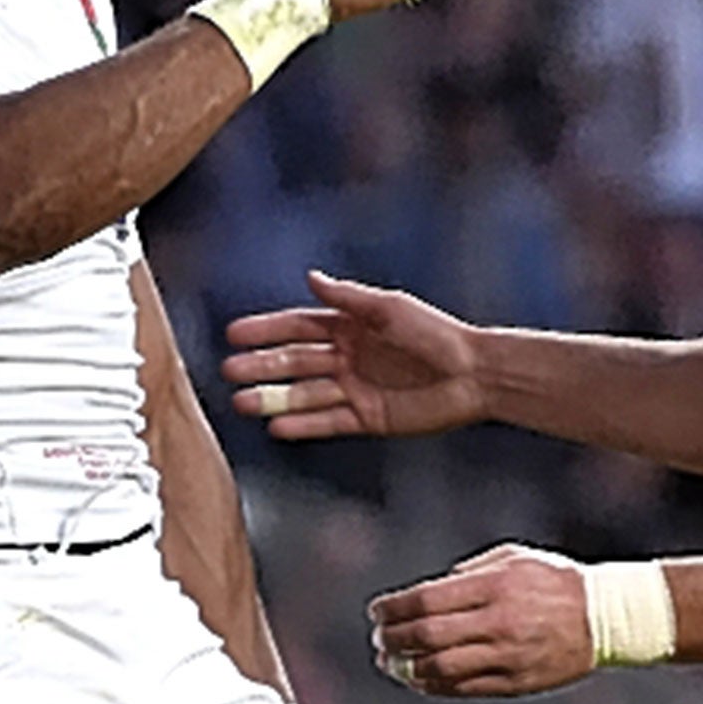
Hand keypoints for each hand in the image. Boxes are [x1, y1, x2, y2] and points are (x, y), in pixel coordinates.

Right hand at [224, 271, 485, 437]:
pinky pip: (328, 421)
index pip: (299, 327)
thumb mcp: (390, 309)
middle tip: (229, 370)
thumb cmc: (436, 335)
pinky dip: (303, 425)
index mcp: (351, 327)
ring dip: (273, 398)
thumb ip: (348, 298)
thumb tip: (311, 277)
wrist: (473, 375)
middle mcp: (348, 357)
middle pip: (295, 362)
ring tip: (241, 402)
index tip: (234, 333)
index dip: (267, 330)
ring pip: (305, 394)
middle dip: (261, 365)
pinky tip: (276, 426)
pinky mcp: (367, 418)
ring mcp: (355, 388)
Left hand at [369, 544, 594, 697]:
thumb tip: (429, 592)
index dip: (394, 608)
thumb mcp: (513, 558)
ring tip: (391, 663)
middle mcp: (498, 622)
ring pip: (439, 668)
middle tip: (378, 639)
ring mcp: (506, 656)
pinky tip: (418, 679)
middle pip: (426, 636)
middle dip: (392, 639)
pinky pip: (462, 688)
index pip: (427, 599)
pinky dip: (432, 685)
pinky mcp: (514, 682)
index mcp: (495, 586)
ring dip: (405, 667)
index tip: (377, 612)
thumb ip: (469, 573)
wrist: (604, 616)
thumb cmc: (556, 581)